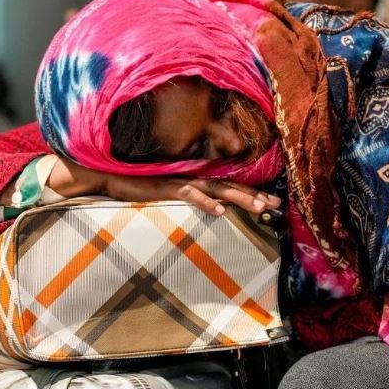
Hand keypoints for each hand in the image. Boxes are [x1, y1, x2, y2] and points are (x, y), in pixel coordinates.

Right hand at [104, 175, 281, 214]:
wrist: (112, 176)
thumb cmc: (140, 187)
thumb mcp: (169, 195)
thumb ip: (188, 199)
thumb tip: (209, 210)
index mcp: (196, 180)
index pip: (229, 186)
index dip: (251, 193)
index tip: (272, 202)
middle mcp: (193, 178)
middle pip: (230, 186)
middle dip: (254, 195)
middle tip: (276, 204)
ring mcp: (181, 182)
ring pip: (217, 188)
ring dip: (238, 197)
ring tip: (258, 207)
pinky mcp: (166, 187)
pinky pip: (189, 195)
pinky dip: (205, 202)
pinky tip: (220, 212)